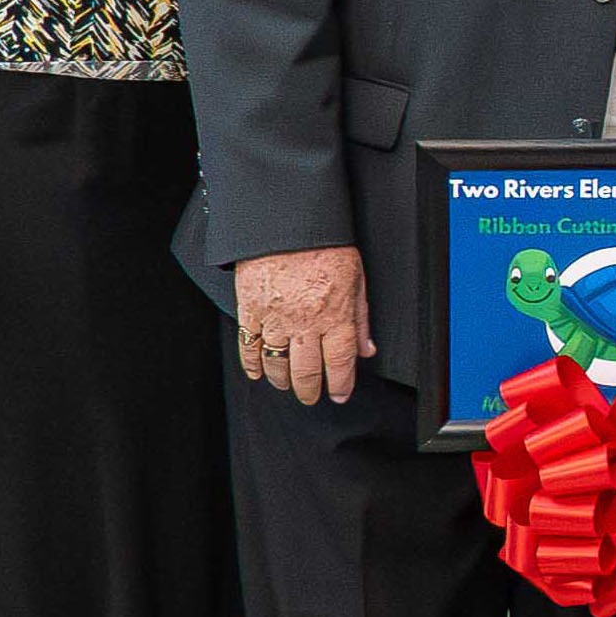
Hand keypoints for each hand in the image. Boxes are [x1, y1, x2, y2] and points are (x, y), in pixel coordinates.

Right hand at [233, 247, 371, 405]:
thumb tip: (366, 349)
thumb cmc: (323, 244)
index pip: (340, 362)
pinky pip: (249, 345)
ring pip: (277, 363)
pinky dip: (252, 364)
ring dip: (283, 380)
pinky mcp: (249, 309)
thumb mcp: (356, 277)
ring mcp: (275, 317)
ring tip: (287, 385)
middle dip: (309, 390)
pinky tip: (257, 371)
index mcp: (335, 313)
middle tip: (311, 395)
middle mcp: (306, 321)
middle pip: (306, 371)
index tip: (339, 394)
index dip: (340, 385)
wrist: (286, 221)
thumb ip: (361, 317)